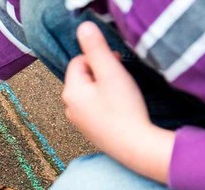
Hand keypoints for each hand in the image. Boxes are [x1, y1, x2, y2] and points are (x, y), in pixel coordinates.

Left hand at [62, 21, 173, 182]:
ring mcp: (79, 121)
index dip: (99, 59)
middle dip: (102, 74)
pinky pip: (95, 108)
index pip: (79, 61)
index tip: (117, 66)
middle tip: (121, 81)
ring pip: (90, 93)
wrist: (135, 146)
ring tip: (121, 97)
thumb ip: (96, 48)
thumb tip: (83, 28)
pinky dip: (106, 104)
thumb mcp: (110, 72)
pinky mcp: (90, 131)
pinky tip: (120, 111)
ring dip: (105, 89)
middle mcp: (69, 108)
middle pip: (84, 77)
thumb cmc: (123, 110)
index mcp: (71, 92)